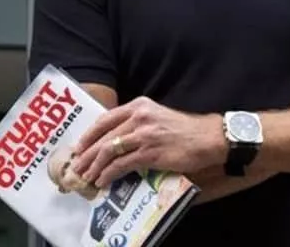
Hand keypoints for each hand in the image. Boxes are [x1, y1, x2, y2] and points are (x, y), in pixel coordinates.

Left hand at [72, 33, 289, 189]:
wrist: (215, 138)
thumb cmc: (189, 133)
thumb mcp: (162, 124)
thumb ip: (141, 131)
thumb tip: (121, 148)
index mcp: (140, 106)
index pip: (105, 119)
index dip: (87, 136)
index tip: (77, 148)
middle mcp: (139, 115)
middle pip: (101, 134)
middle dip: (84, 153)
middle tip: (74, 168)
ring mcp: (144, 132)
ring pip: (108, 150)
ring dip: (92, 167)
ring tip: (85, 179)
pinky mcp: (151, 150)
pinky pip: (121, 164)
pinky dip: (108, 174)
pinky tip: (102, 183)